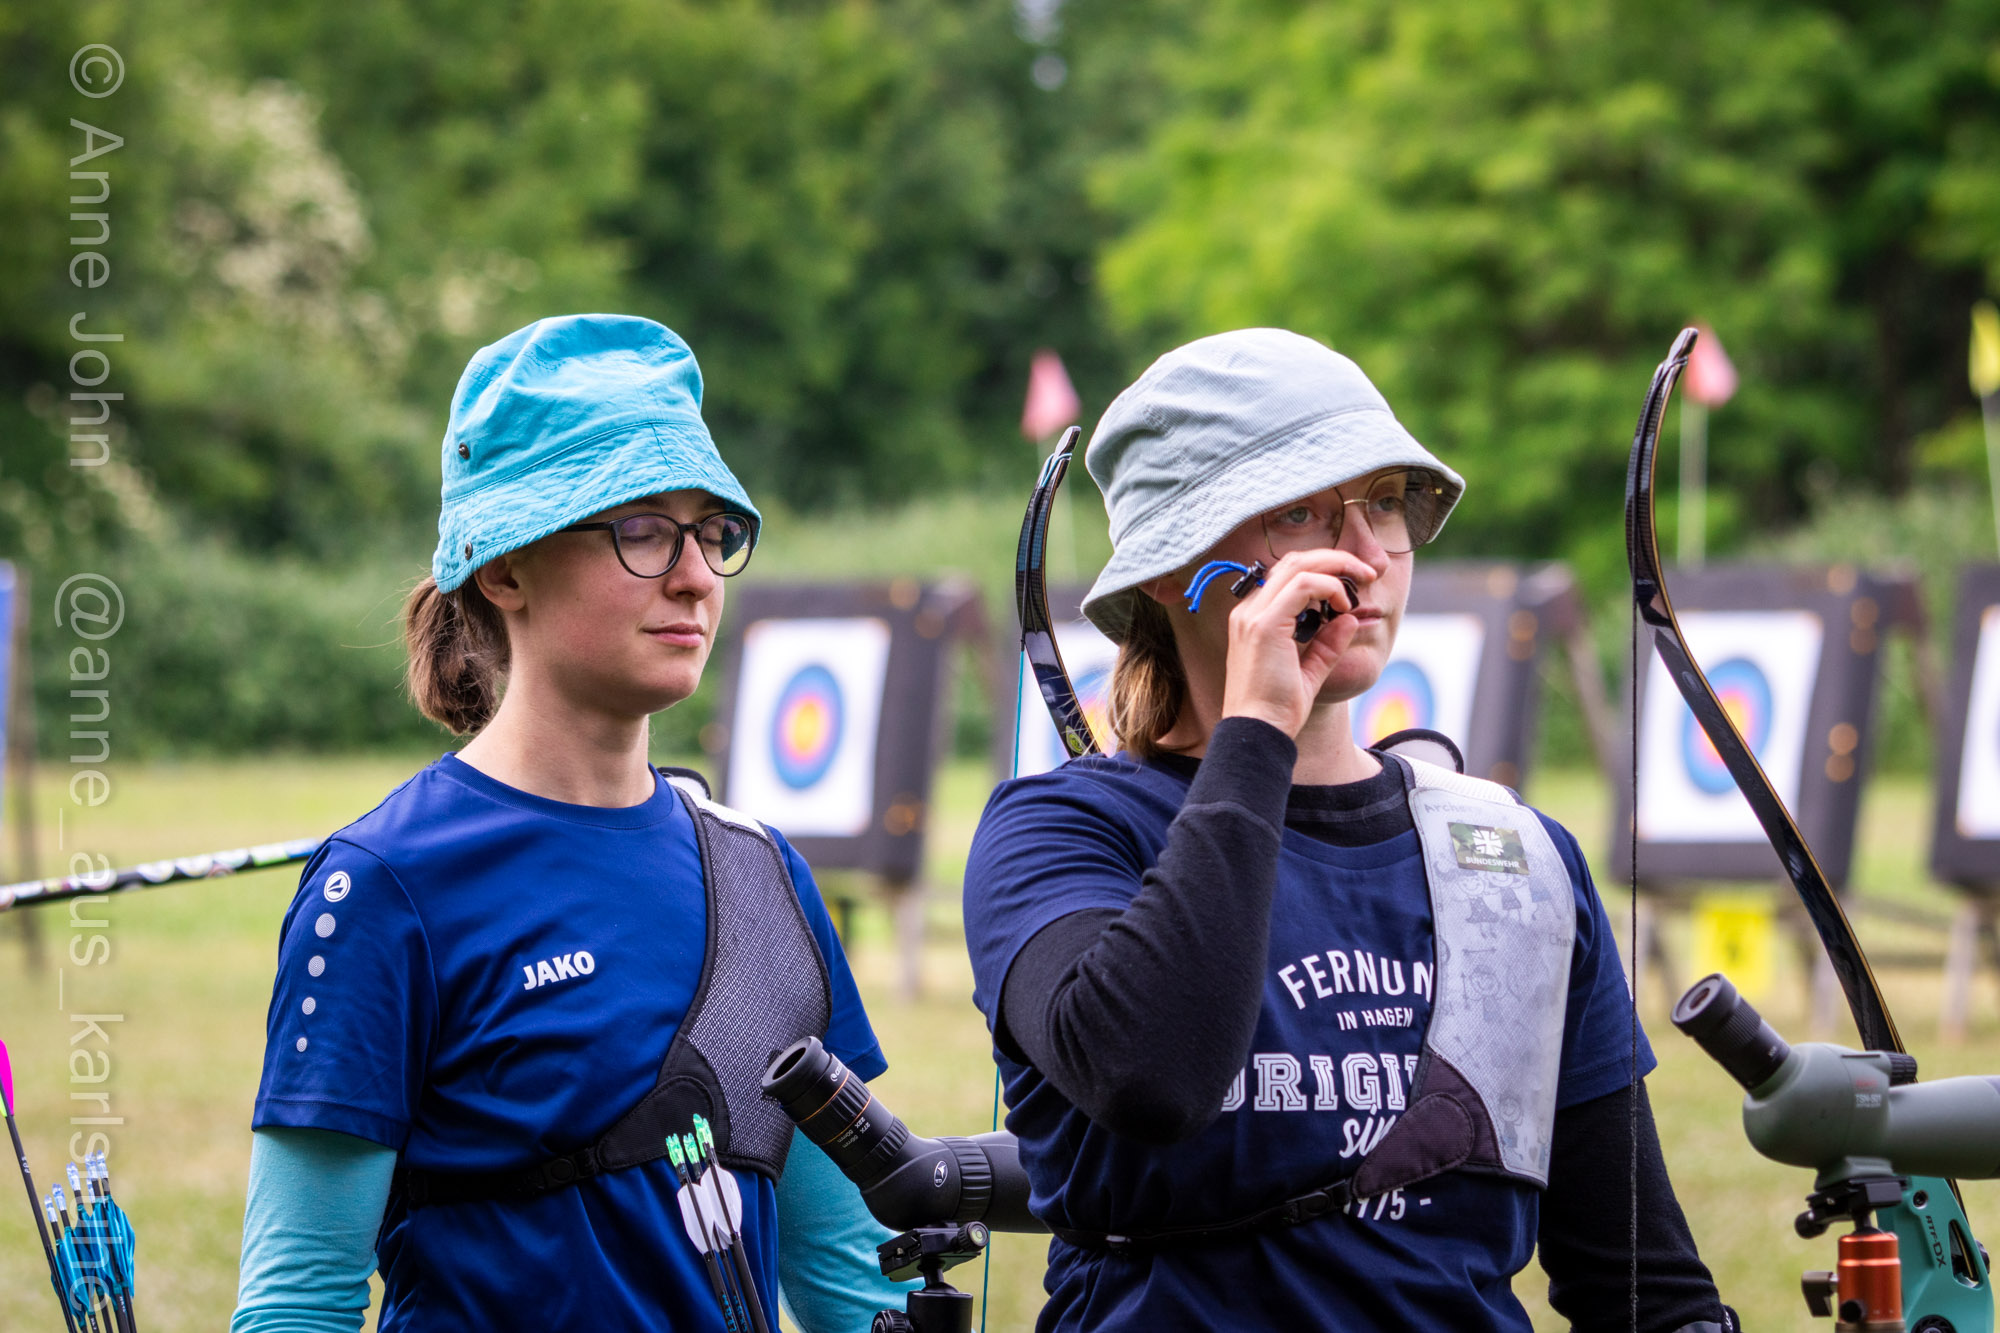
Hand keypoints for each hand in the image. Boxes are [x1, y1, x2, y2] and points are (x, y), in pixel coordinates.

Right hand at [1218, 550, 1373, 736]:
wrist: (1258, 733)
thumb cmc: (1278, 709)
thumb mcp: (1310, 671)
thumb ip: (1328, 644)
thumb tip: (1349, 619)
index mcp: (1253, 619)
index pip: (1287, 575)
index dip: (1323, 571)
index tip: (1353, 585)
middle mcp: (1249, 611)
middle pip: (1292, 561)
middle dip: (1334, 559)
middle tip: (1366, 572)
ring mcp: (1253, 615)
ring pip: (1297, 565)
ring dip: (1336, 566)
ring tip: (1362, 579)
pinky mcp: (1264, 625)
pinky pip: (1303, 585)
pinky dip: (1329, 586)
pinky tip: (1344, 605)